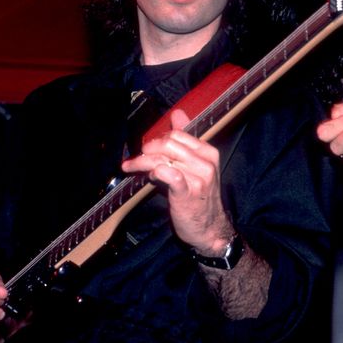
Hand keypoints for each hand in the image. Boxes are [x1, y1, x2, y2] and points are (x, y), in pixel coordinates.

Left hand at [120, 109, 233, 255]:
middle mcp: (206, 162)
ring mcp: (199, 177)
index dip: (157, 139)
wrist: (209, 229)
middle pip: (169, 143)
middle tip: (136, 159)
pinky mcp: (188, 192)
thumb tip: (177, 113)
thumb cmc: (199, 197)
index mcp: (208, 152)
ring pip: (163, 158)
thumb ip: (186, 140)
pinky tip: (150, 178)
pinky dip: (154, 172)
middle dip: (147, 149)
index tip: (147, 149)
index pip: (177, 134)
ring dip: (143, 162)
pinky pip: (167, 173)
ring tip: (132, 168)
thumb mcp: (196, 166)